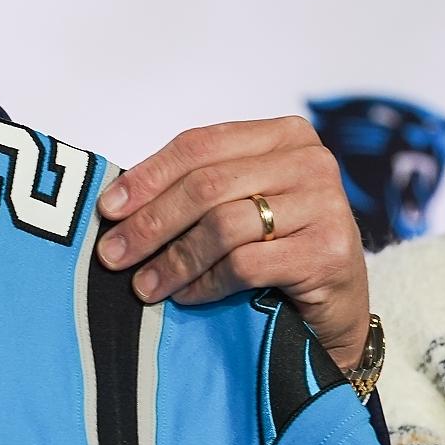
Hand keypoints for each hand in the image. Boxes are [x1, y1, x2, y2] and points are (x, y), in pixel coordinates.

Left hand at [93, 116, 370, 368]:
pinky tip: (186, 296)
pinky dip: (206, 283)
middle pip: (205, 186)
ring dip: (173, 260)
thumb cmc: (278, 250)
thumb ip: (195, 190)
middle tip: (112, 255)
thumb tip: (115, 204)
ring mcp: (325, 205)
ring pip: (222, 226)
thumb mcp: (239, 204)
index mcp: (283, 135)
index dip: (146, 177)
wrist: (337, 310)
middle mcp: (310, 161)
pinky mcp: (329, 252)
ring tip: (143, 285)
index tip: (107, 208)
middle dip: (150, 223)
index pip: (198, 146)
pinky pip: (245, 264)